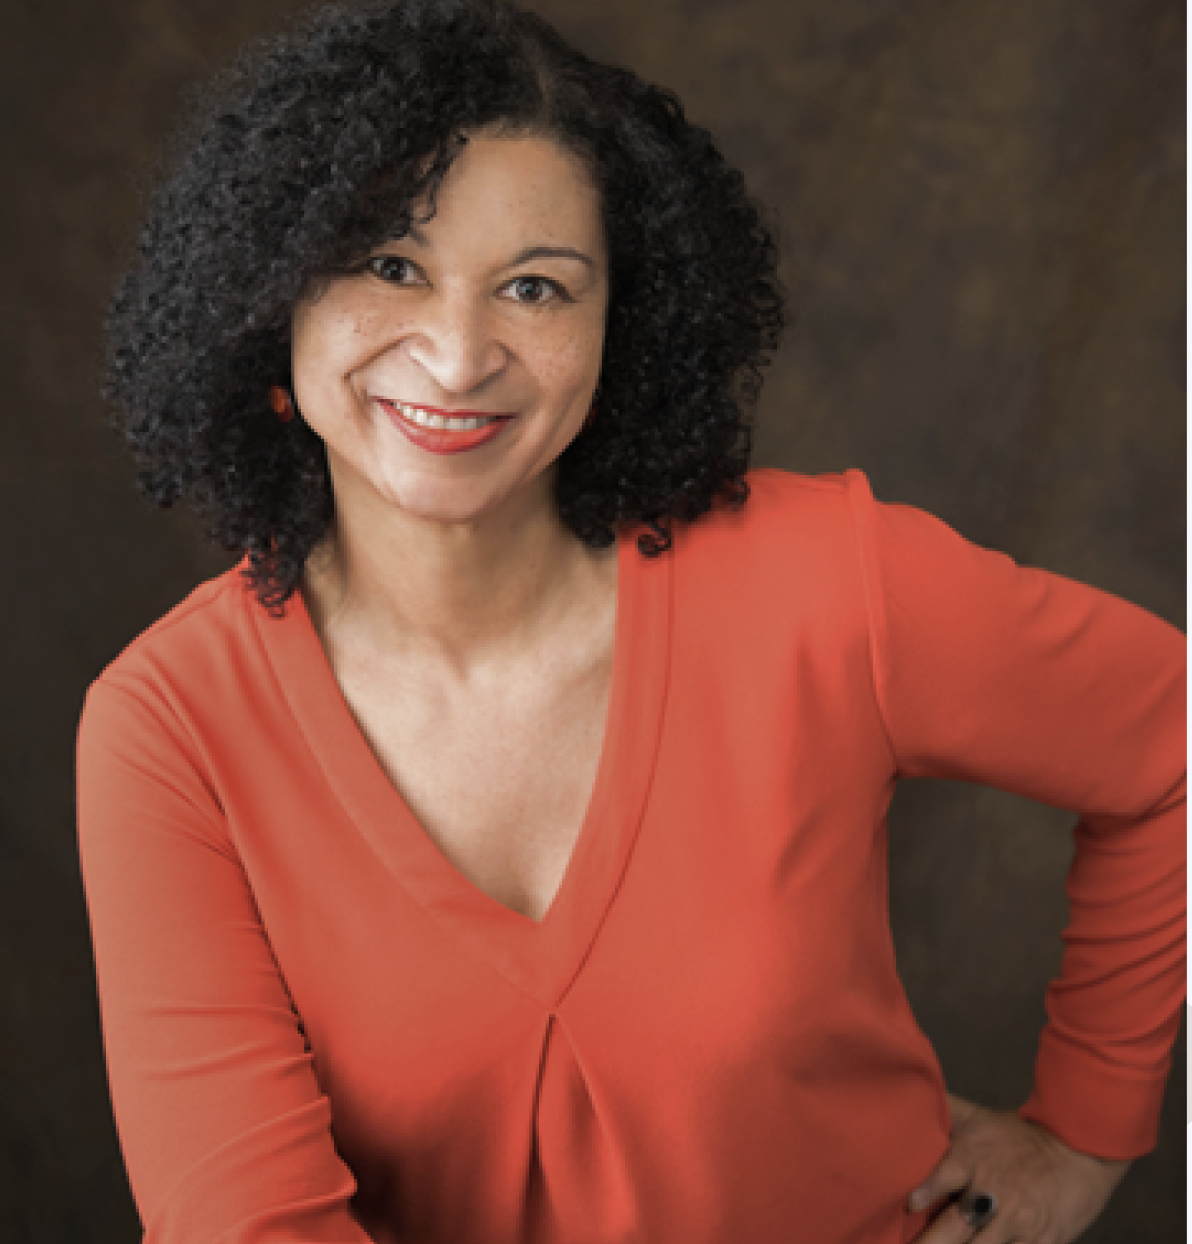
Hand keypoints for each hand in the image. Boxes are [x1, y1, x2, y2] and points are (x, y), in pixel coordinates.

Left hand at [907, 1093, 1131, 1242]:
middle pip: (957, 1228)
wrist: (1079, 1151)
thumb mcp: (978, 1117)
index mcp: (972, 1161)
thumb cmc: (1019, 1136)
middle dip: (932, 1243)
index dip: (927, 1190)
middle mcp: (992, 1195)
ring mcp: (1017, 1224)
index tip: (909, 1204)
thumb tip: (908, 1089)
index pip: (945, 1176)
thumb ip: (942, 1111)